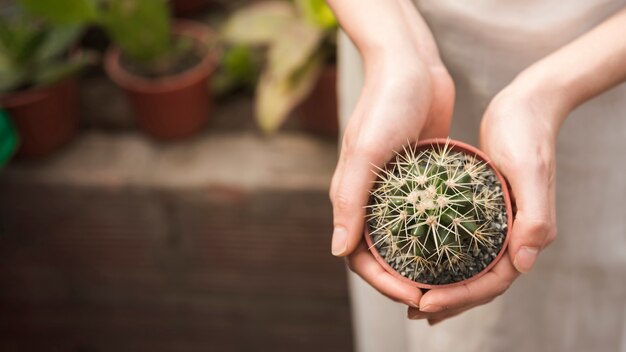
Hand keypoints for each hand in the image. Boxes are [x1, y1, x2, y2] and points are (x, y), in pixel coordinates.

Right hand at [329, 53, 454, 306]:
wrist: (410, 65)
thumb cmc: (384, 104)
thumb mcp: (366, 152)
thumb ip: (349, 200)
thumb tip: (338, 251)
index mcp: (352, 196)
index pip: (360, 255)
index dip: (384, 282)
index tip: (416, 295)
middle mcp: (371, 198)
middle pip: (383, 254)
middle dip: (405, 279)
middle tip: (438, 296)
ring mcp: (397, 189)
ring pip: (406, 238)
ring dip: (423, 262)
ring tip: (452, 279)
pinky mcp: (420, 176)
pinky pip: (427, 214)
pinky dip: (440, 233)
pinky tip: (465, 244)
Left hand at [408, 80, 562, 323]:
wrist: (526, 104)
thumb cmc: (528, 133)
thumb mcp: (529, 171)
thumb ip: (534, 218)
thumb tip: (522, 265)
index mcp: (527, 233)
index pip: (494, 281)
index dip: (461, 297)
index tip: (426, 301)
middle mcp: (512, 234)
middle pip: (480, 281)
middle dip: (449, 300)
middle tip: (414, 310)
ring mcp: (495, 222)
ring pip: (468, 265)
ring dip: (444, 285)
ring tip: (412, 297)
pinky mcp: (479, 208)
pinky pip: (459, 241)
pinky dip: (440, 256)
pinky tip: (416, 257)